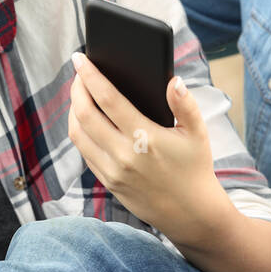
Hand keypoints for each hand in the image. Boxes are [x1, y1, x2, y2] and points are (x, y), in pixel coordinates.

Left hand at [66, 52, 231, 246]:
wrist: (191, 214)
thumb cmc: (195, 167)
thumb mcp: (197, 133)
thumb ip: (185, 104)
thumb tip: (174, 80)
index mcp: (145, 137)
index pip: (108, 99)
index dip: (89, 76)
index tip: (79, 58)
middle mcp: (124, 155)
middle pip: (84, 114)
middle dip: (76, 89)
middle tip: (78, 72)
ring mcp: (112, 171)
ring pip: (77, 134)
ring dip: (73, 110)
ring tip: (79, 93)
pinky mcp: (108, 183)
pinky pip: (84, 152)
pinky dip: (80, 131)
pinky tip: (85, 119)